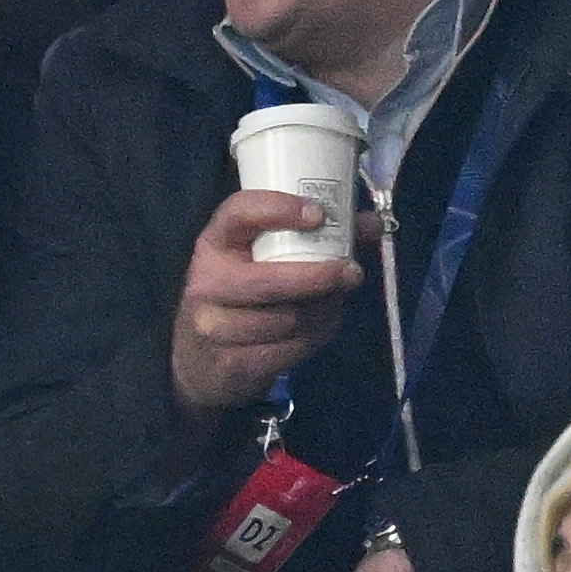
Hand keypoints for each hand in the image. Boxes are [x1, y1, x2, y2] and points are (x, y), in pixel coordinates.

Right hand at [166, 191, 372, 419]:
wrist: (197, 362)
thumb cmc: (240, 296)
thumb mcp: (260, 261)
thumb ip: (316, 239)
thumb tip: (373, 224)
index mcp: (215, 244)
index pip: (238, 213)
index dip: (278, 209)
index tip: (317, 214)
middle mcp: (208, 282)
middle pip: (272, 280)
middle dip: (321, 277)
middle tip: (352, 273)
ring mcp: (215, 326)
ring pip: (289, 319)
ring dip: (324, 311)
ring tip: (335, 301)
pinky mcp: (232, 363)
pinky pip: (290, 349)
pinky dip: (316, 337)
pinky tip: (321, 326)